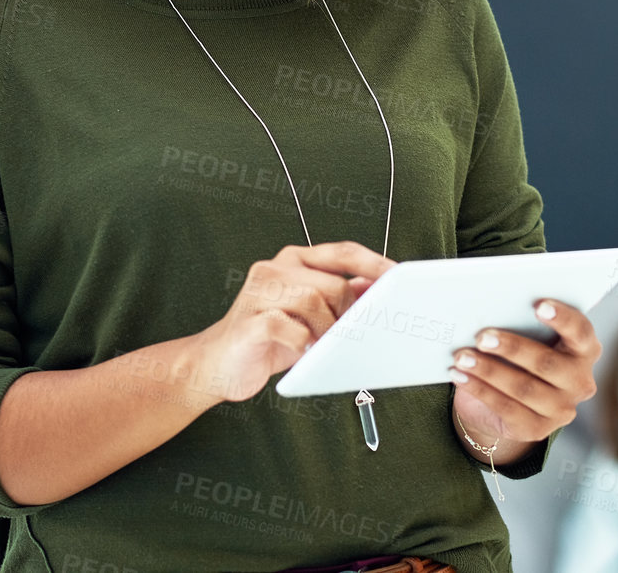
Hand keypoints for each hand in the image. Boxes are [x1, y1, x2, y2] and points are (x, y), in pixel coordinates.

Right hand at [191, 241, 395, 403]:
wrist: (216, 364)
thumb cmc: (269, 339)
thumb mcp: (312, 316)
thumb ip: (341, 298)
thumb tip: (380, 289)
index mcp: (295, 261)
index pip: (343, 252)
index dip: (375, 264)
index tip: (401, 278)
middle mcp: (275, 269)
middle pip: (332, 283)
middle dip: (348, 315)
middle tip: (348, 337)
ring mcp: (258, 292)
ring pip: (313, 302)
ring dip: (326, 332)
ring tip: (320, 347)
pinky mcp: (248, 321)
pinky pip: (286, 327)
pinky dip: (301, 343)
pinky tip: (301, 352)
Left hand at [448, 297, 600, 454]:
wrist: (505, 402)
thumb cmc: (517, 358)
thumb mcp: (526, 339)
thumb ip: (521, 325)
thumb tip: (490, 311)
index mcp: (583, 351)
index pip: (581, 332)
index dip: (563, 318)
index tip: (539, 305)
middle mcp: (579, 382)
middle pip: (547, 363)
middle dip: (512, 348)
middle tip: (482, 337)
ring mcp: (561, 409)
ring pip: (524, 388)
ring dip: (489, 370)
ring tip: (463, 357)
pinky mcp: (537, 429)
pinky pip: (506, 408)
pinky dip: (480, 390)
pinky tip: (461, 377)